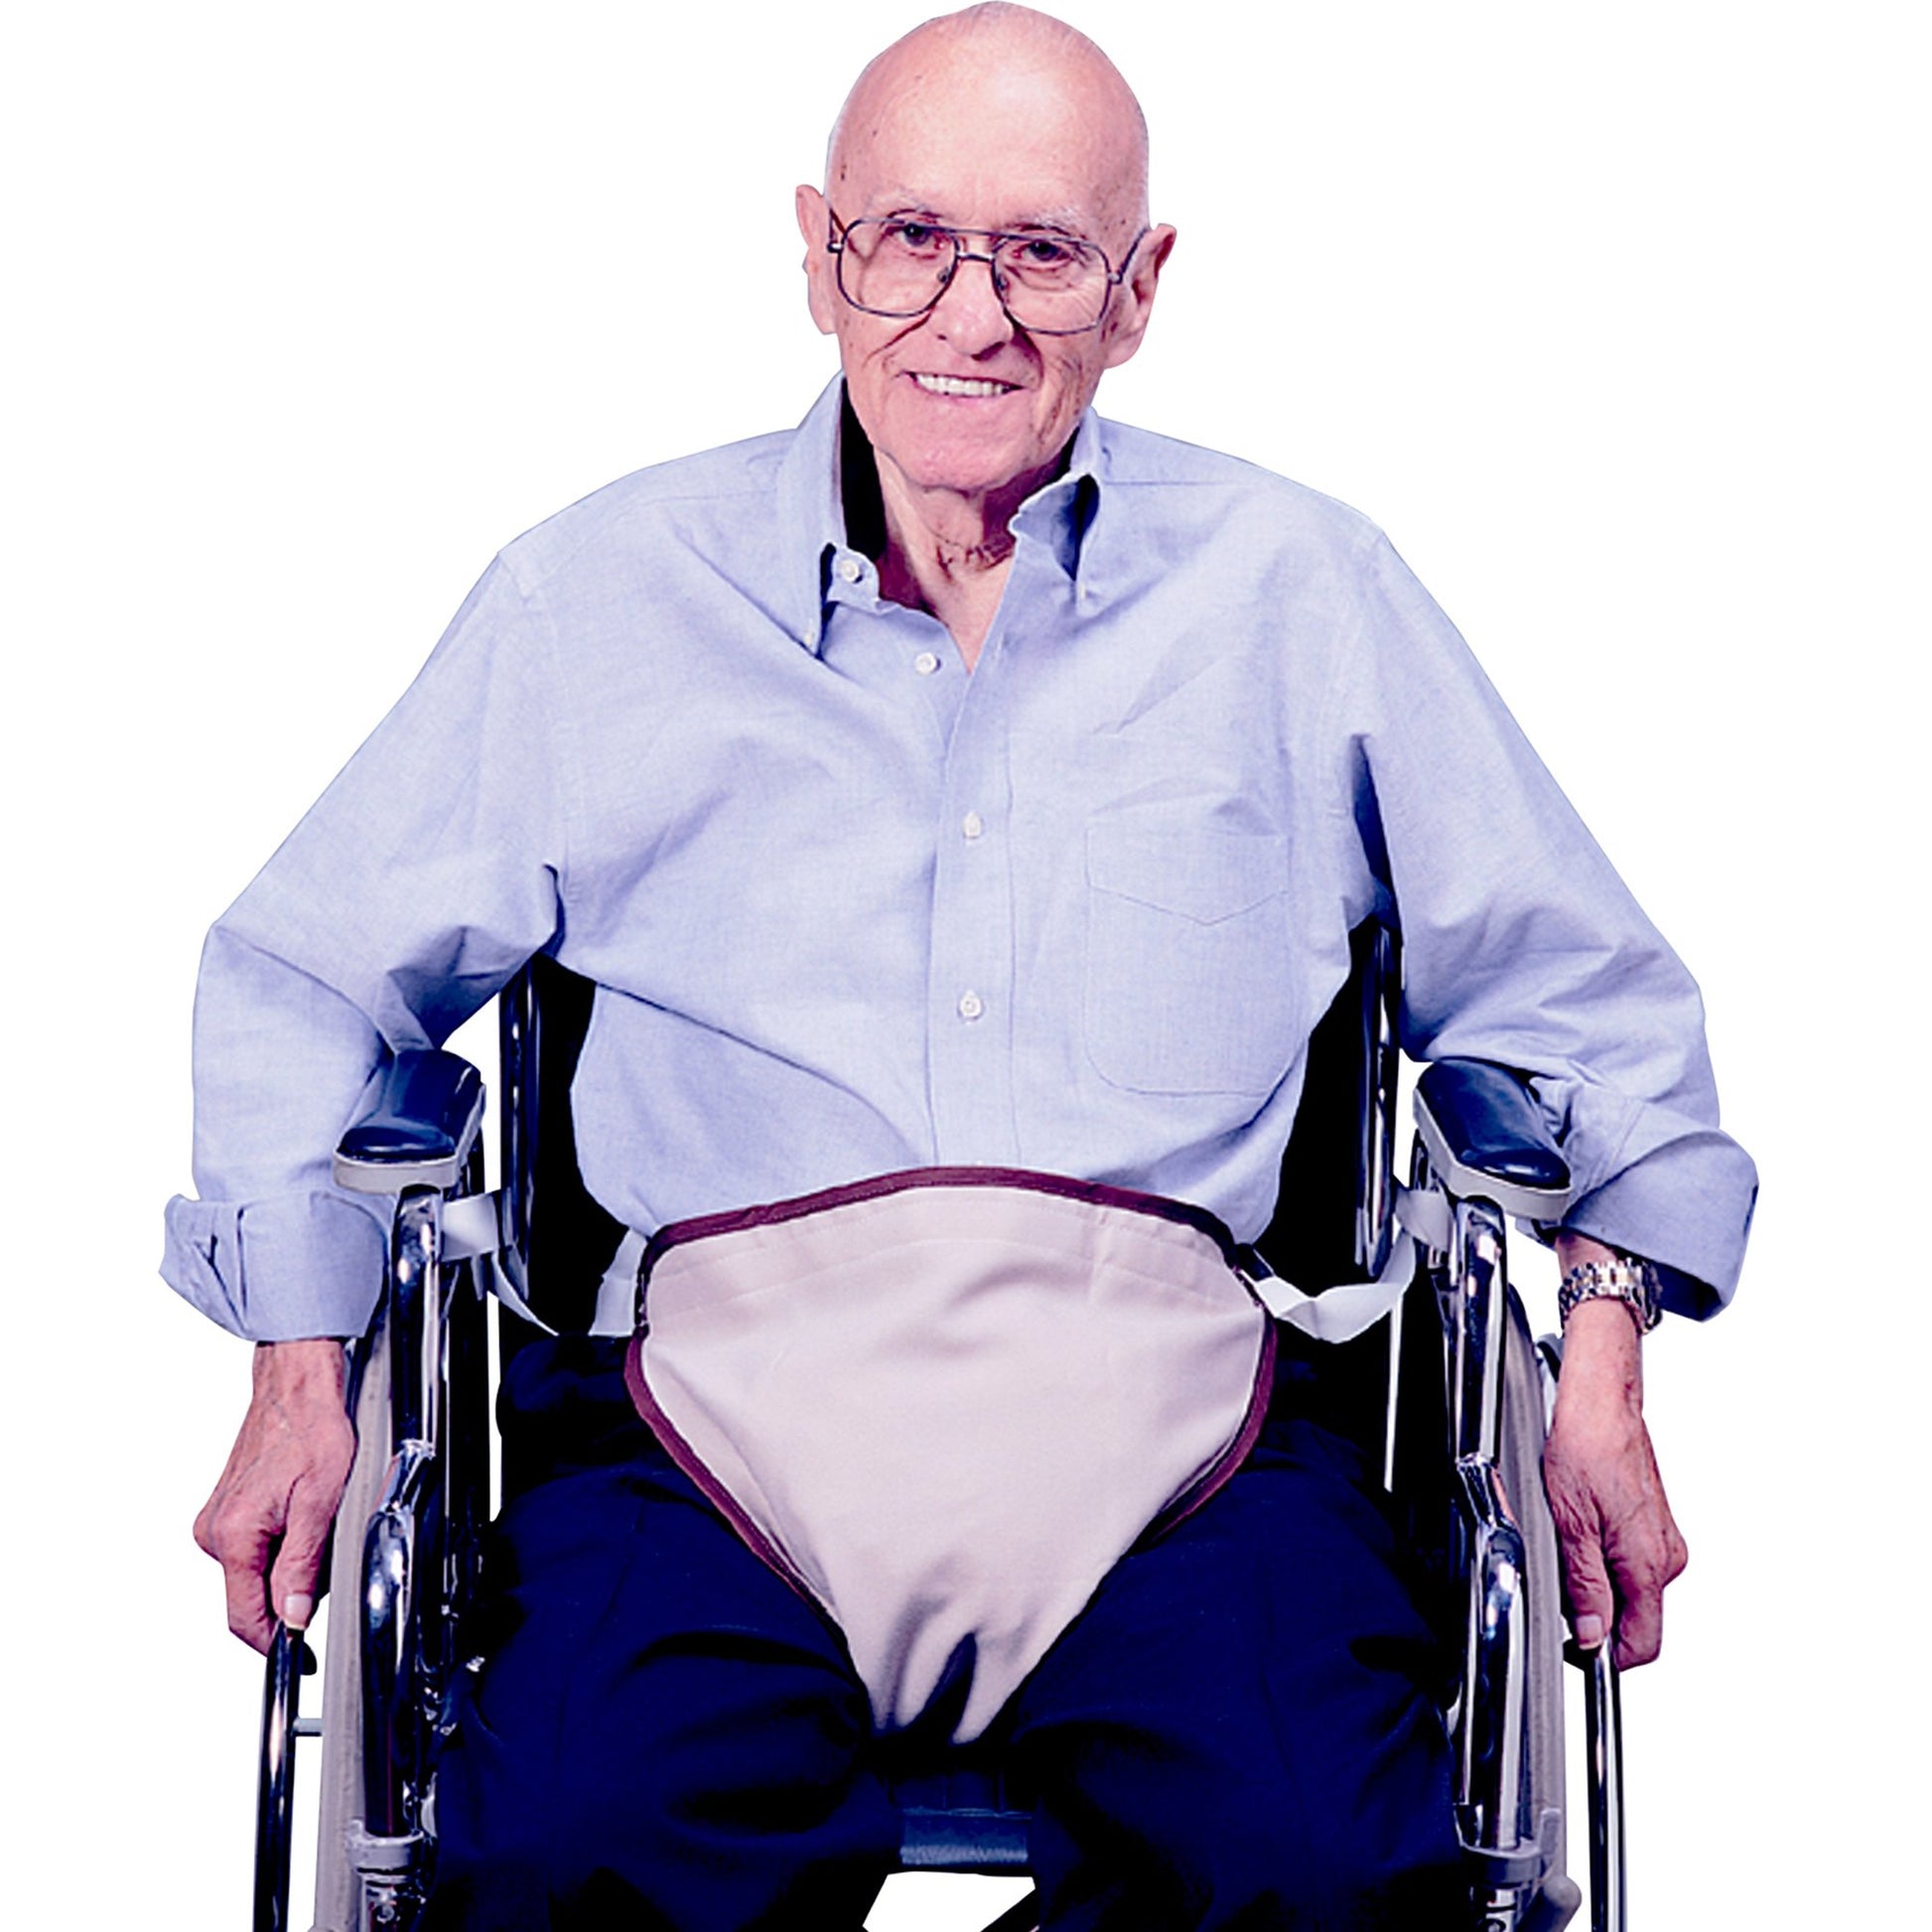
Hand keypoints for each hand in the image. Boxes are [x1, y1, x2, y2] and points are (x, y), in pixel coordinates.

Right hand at [194, 1338, 355, 1650]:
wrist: (296, 1386)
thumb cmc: (311, 1430)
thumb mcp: (322, 1501)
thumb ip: (303, 1565)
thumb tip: (292, 1617)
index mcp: (232, 1535)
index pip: (244, 1617)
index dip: (275, 1644)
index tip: (301, 1656)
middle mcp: (214, 1532)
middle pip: (251, 1596)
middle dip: (291, 1595)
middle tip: (327, 1557)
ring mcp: (218, 1522)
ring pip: (255, 1572)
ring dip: (288, 1566)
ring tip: (317, 1523)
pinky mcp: (227, 1512)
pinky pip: (254, 1549)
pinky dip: (281, 1545)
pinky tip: (302, 1514)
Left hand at [1542, 1246, 1687, 1668]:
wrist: (1603, 1401)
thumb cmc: (1584, 1445)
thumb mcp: (1569, 1520)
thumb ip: (1584, 1583)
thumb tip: (1591, 1634)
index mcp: (1647, 1563)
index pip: (1643, 1644)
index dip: (1606, 1655)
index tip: (1576, 1647)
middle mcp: (1666, 1557)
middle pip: (1637, 1619)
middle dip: (1598, 1614)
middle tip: (1560, 1581)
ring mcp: (1663, 1541)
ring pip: (1633, 1590)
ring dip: (1601, 1584)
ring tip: (1569, 1543)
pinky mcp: (1655, 1526)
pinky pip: (1633, 1563)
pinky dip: (1608, 1560)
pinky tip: (1584, 1530)